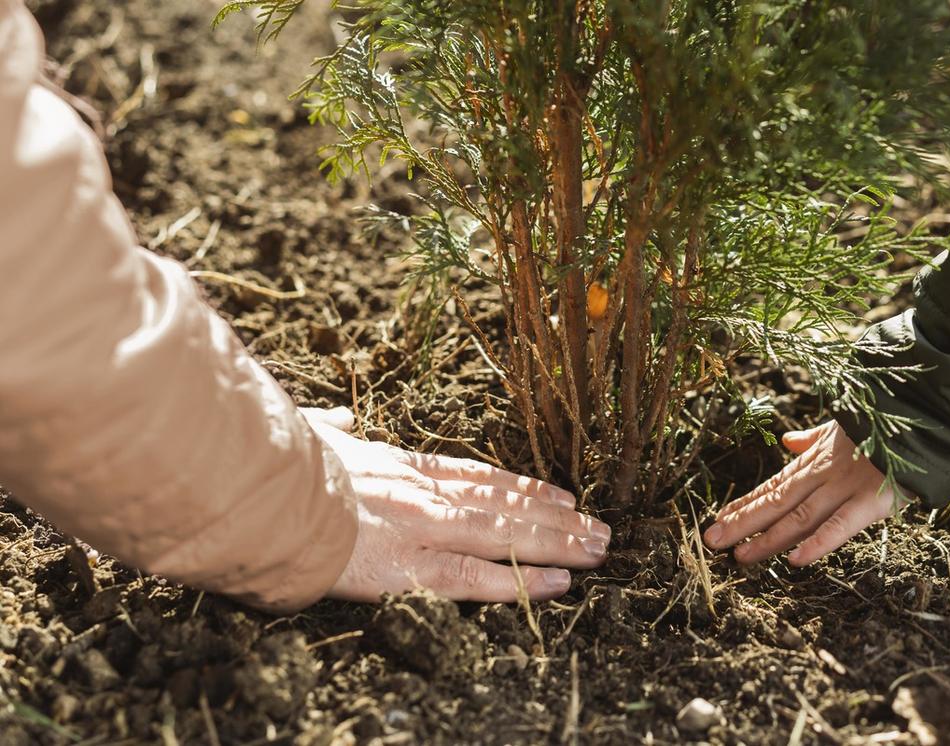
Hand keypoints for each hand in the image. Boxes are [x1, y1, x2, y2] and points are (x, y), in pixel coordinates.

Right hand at [301, 407, 609, 602]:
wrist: (255, 491)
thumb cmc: (278, 463)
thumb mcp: (311, 435)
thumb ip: (332, 429)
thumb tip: (340, 419)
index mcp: (401, 466)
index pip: (477, 477)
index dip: (524, 487)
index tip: (560, 494)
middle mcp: (424, 494)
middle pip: (504, 505)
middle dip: (557, 518)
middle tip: (600, 526)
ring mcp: (421, 528)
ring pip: (504, 537)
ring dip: (557, 544)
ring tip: (598, 549)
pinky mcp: (409, 567)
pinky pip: (476, 578)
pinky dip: (520, 581)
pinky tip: (558, 584)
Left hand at [703, 421, 912, 565]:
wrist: (924, 413)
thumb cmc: (885, 424)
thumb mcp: (843, 427)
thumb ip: (814, 438)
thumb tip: (788, 441)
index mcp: (816, 460)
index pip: (773, 486)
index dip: (745, 504)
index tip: (718, 520)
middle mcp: (823, 474)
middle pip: (776, 502)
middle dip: (742, 523)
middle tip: (710, 541)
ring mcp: (846, 487)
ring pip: (799, 516)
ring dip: (767, 538)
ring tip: (739, 555)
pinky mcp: (873, 500)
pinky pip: (841, 525)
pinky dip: (818, 543)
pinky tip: (794, 560)